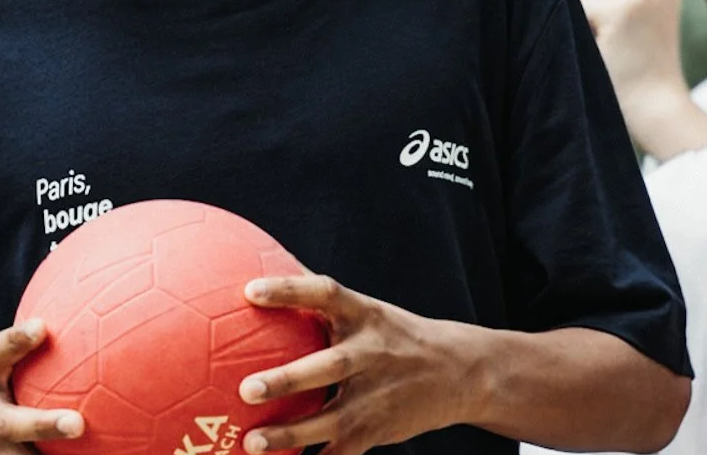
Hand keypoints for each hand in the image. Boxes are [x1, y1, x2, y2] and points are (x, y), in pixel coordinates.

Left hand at [238, 275, 477, 454]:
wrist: (459, 372)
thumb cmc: (395, 336)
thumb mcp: (369, 311)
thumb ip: (323, 300)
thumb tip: (263, 270)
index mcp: (365, 316)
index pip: (325, 294)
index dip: (289, 290)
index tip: (250, 291)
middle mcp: (371, 354)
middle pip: (329, 366)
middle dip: (288, 379)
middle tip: (246, 389)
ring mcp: (376, 397)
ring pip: (331, 419)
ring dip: (290, 433)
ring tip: (251, 442)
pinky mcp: (377, 431)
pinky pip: (341, 454)